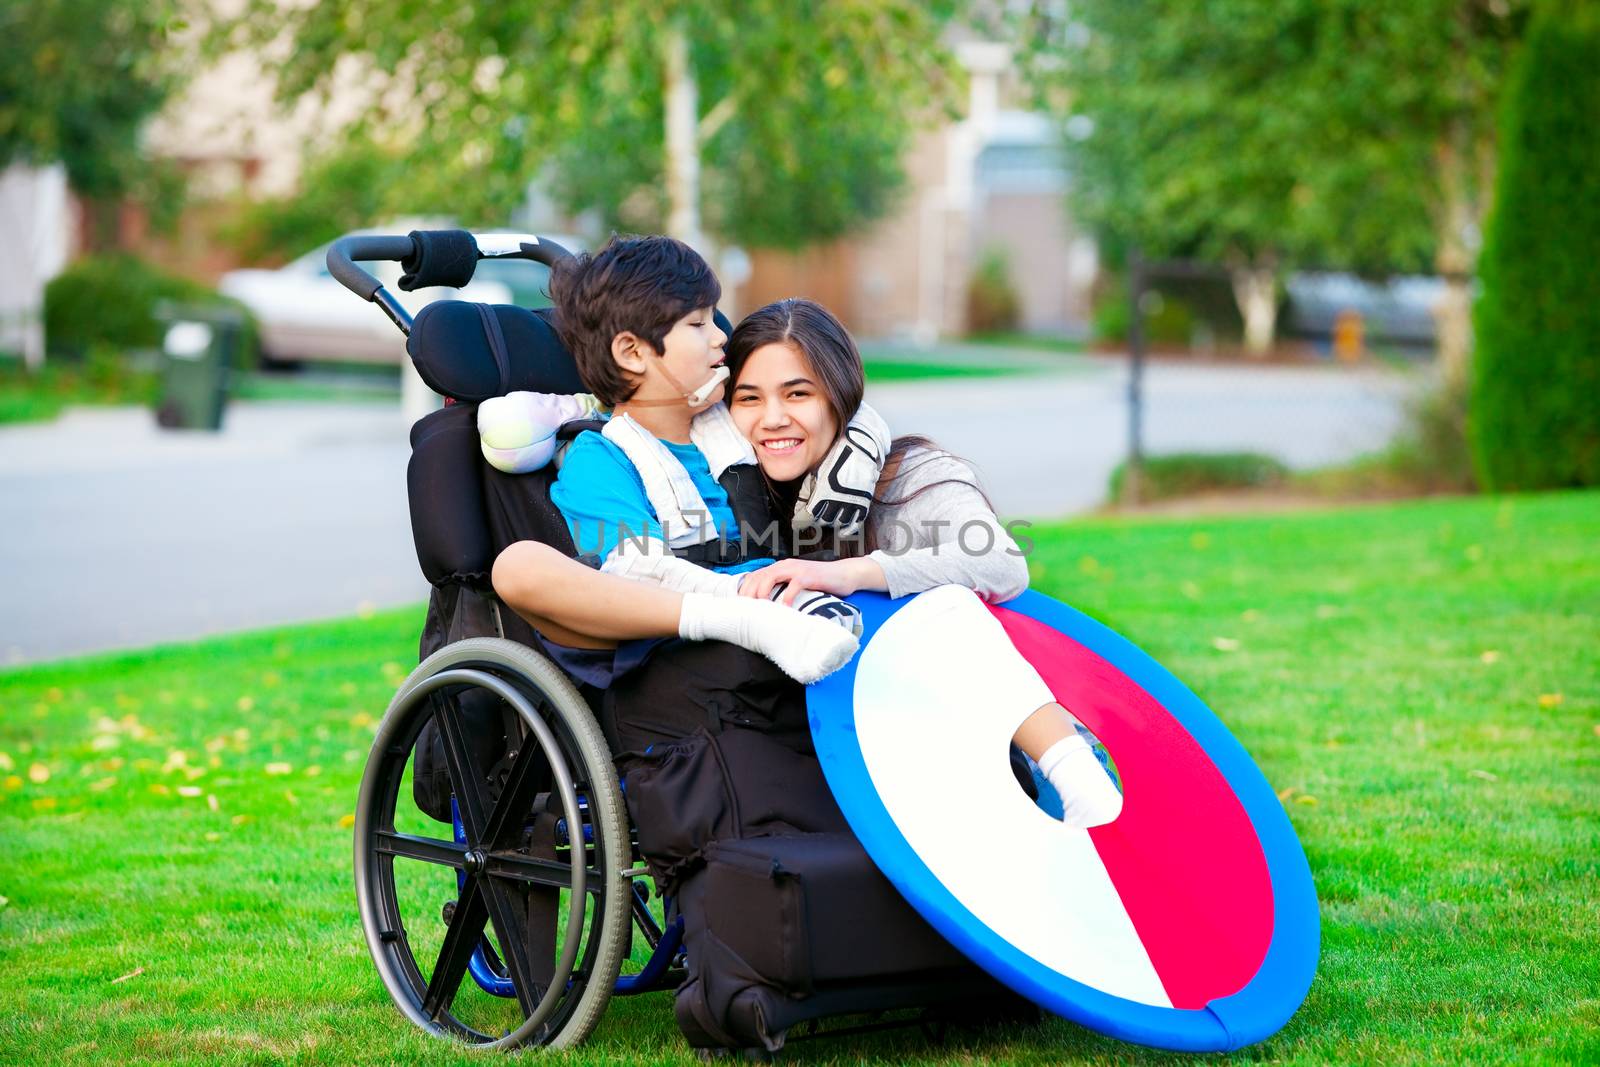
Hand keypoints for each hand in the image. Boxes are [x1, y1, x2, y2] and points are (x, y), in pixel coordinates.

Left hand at [739, 557, 880, 604]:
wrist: (844, 574)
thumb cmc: (820, 583)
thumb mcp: (797, 584)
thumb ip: (784, 589)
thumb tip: (769, 608)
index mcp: (780, 568)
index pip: (754, 576)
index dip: (744, 590)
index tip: (738, 606)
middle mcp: (785, 565)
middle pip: (758, 577)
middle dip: (748, 593)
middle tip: (744, 611)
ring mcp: (796, 569)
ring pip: (770, 577)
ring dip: (761, 593)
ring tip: (759, 609)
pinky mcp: (809, 576)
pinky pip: (793, 586)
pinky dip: (786, 598)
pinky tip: (784, 609)